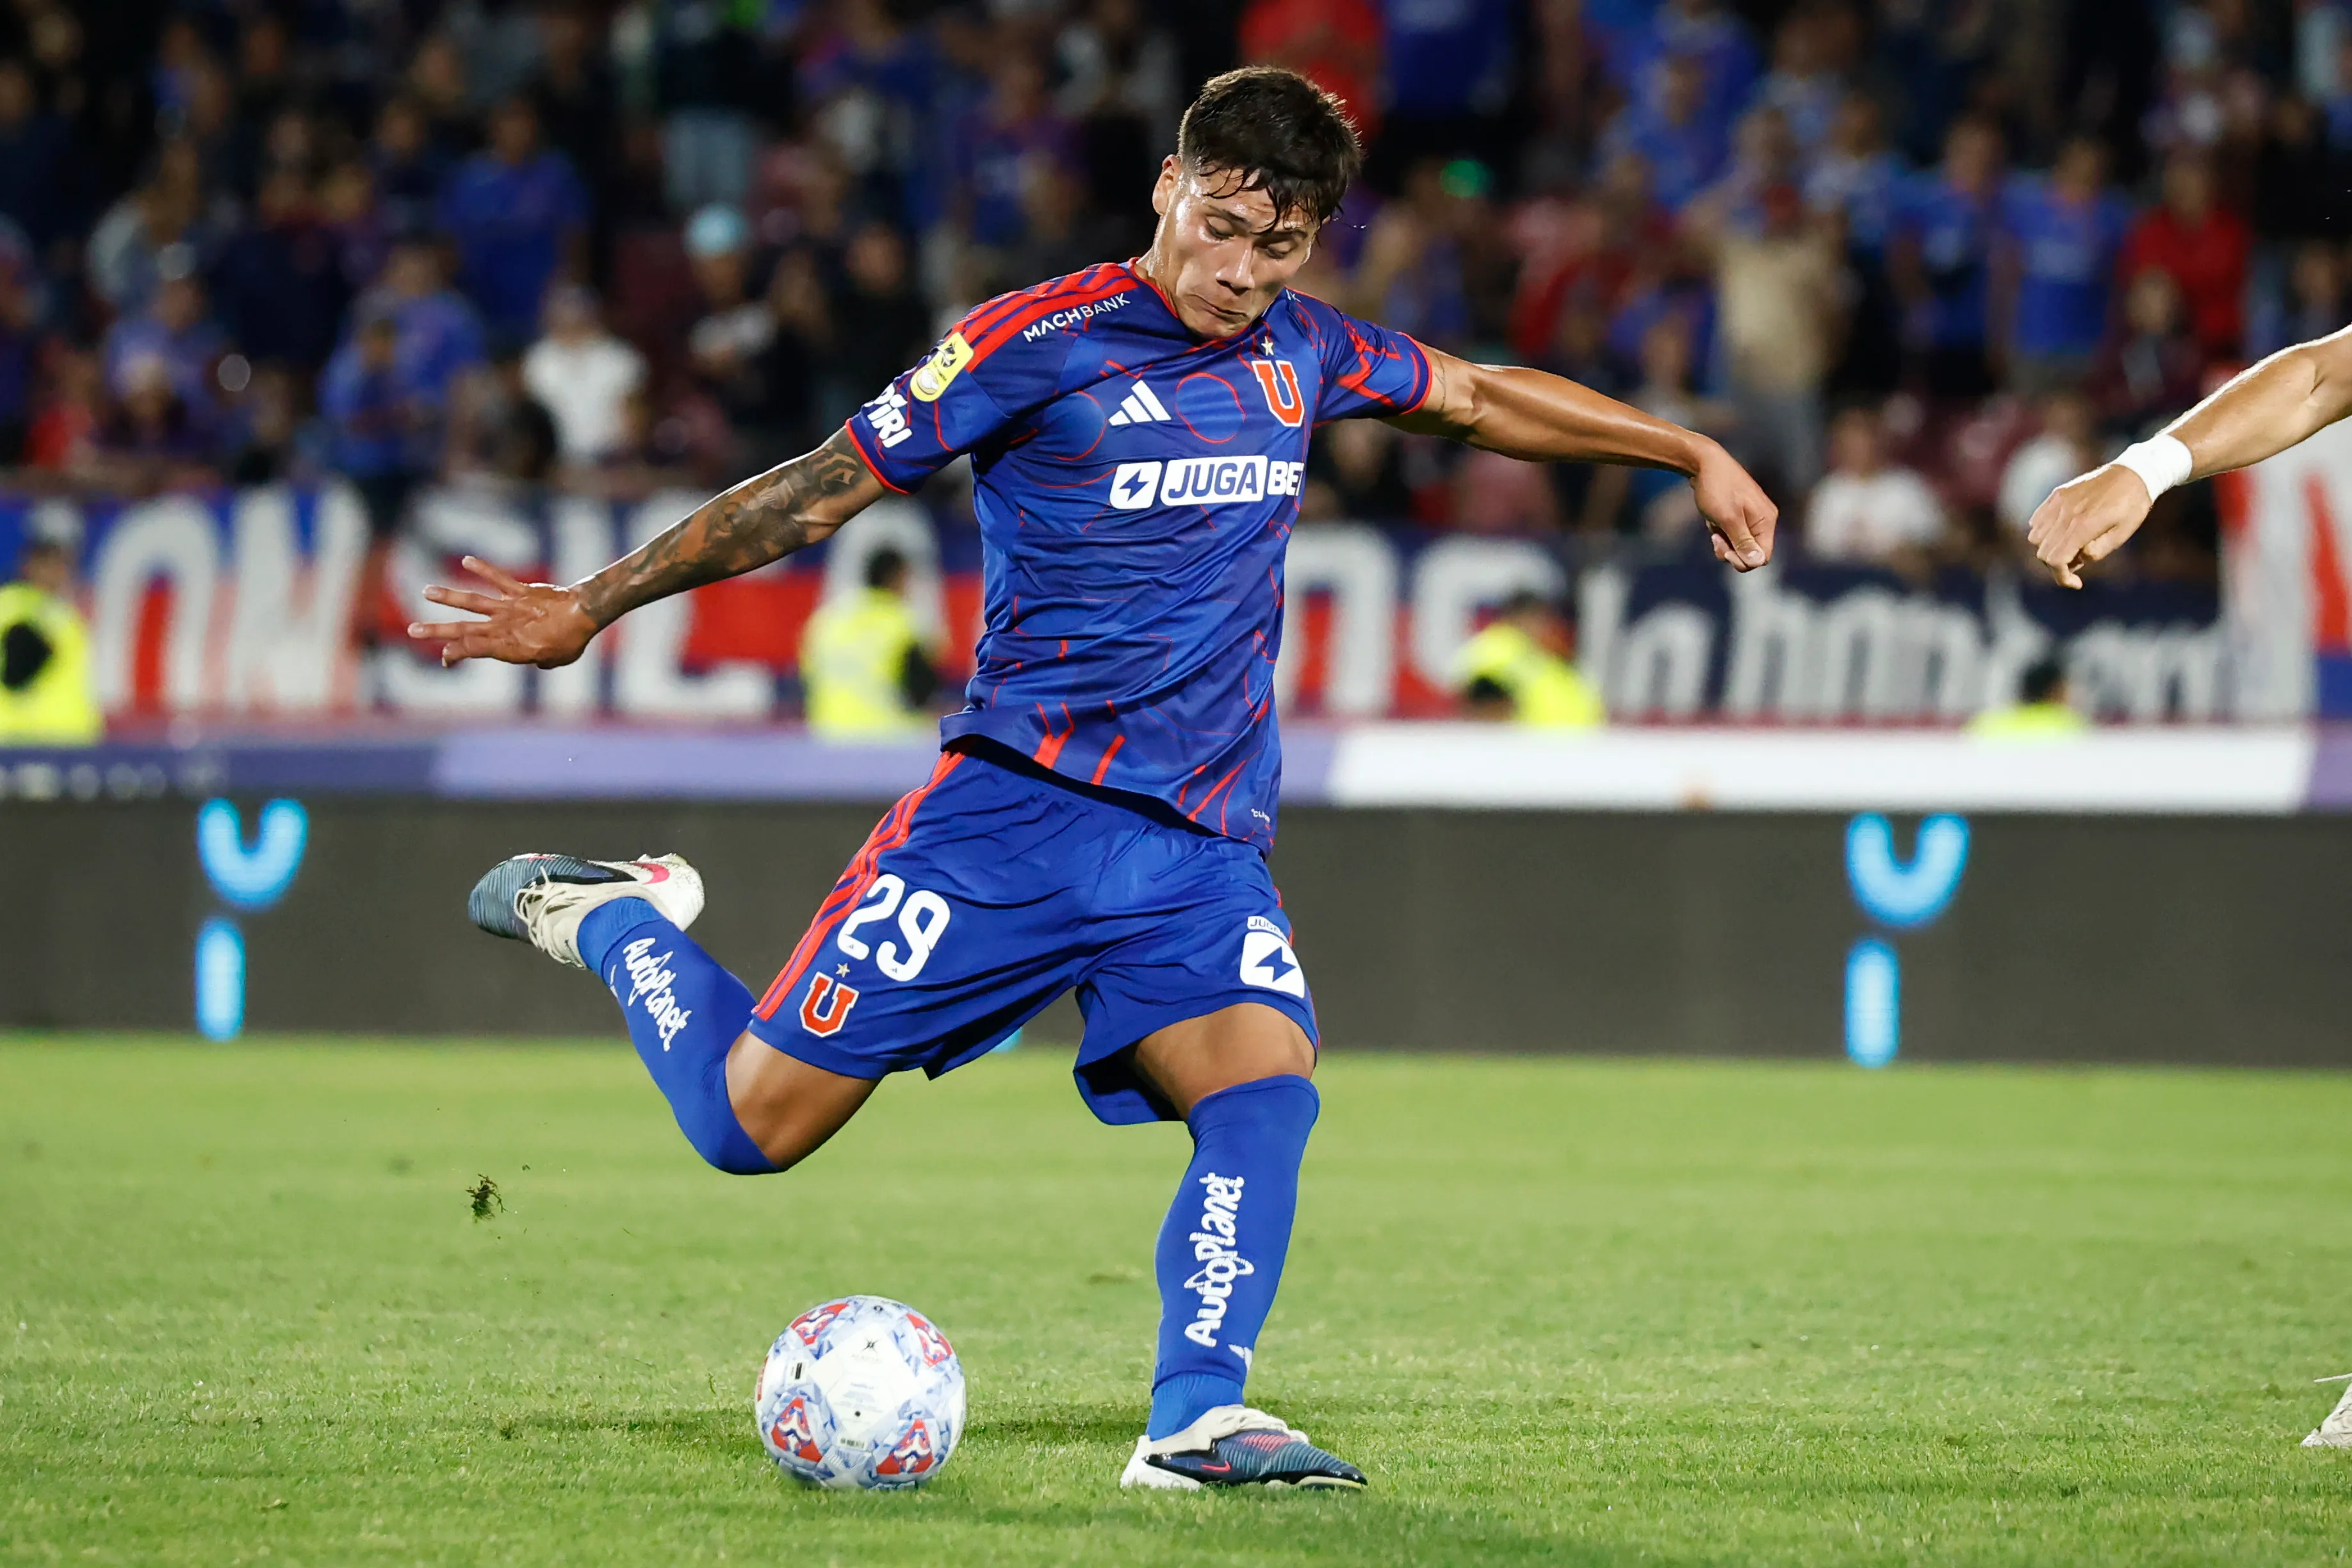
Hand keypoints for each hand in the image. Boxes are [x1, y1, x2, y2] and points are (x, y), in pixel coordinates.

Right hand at [406, 555, 597, 667]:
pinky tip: (467, 560)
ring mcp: (510, 607)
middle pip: (464, 629)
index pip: (474, 651)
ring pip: (473, 602)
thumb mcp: (552, 660)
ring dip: (448, 597)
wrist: (586, 615)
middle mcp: (504, 627)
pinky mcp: (519, 590)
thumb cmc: (571, 641)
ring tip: (426, 591)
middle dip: (437, 632)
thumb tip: (534, 657)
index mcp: (509, 648)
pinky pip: (498, 578)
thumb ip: (535, 660)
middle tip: (413, 631)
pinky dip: (483, 568)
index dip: (456, 655)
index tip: (445, 659)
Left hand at [1690, 440, 1776, 570]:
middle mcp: (1763, 519)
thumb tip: (1757, 562)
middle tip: (1715, 539)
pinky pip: (1731, 534)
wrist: (1703, 462)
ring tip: (1713, 527)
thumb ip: (1743, 541)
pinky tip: (1712, 520)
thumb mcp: (1728, 518)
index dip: (1744, 561)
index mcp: (1766, 520)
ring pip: (1739, 545)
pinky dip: (1720, 532)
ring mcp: (1751, 517)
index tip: (1725, 551)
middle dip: (1732, 552)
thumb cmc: (1716, 488)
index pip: (1763, 556)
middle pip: (1751, 553)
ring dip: (1723, 542)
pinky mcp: (1738, 514)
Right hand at [2026, 464, 2151, 588]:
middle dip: (2056, 565)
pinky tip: (2062, 532)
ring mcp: (2059, 502)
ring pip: (2035, 537)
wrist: (2134, 472)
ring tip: (2069, 546)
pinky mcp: (2057, 494)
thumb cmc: (2133, 506)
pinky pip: (2036, 520)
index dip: (2062, 577)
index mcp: (2083, 526)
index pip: (2055, 560)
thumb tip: (2077, 558)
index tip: (2076, 583)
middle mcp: (2066, 514)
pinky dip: (2043, 532)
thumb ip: (2097, 551)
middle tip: (2077, 563)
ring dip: (2048, 548)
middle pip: (2043, 552)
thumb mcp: (2122, 535)